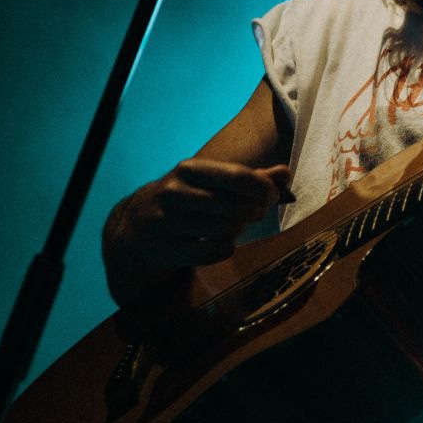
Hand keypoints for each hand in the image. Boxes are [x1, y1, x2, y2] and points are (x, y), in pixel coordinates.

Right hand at [104, 159, 293, 295]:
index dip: (264, 188)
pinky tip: (219, 241)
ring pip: (228, 230)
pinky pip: (216, 252)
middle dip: (255, 211)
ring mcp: (168, 224)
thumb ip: (250, 177)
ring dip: (239, 229)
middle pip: (237, 206)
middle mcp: (175, 193)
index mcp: (189, 170)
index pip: (239, 177)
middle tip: (255, 212)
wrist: (137, 227)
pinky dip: (226, 248)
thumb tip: (285, 173)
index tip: (271, 195)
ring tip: (233, 225)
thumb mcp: (211, 181)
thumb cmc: (187, 199)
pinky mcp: (168, 251)